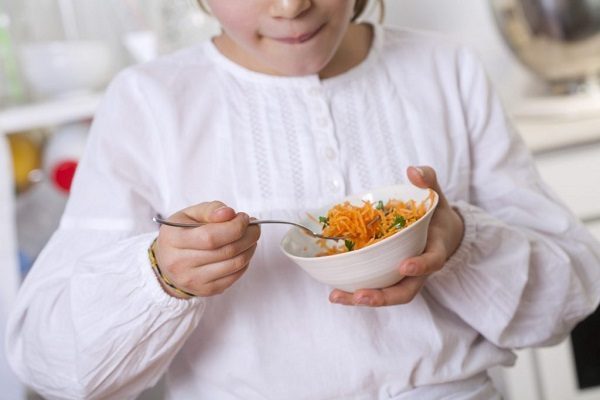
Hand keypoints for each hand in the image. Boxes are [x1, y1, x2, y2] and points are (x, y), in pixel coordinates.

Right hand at [153, 201, 260, 298]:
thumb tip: (230, 213)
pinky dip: (245, 261)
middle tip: (254, 227)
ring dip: (250, 248)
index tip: (244, 217)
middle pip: (227, 251)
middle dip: (248, 236)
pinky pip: (235, 276)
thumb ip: (210, 210)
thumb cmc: (181, 234)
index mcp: (173, 240)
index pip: (211, 237)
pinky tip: (243, 251)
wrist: (167, 263)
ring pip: (235, 264)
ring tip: (250, 237)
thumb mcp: (188, 215)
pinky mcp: (206, 290)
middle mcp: (180, 263)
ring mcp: (194, 280)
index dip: (234, 226)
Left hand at [329, 166, 464, 306]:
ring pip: (387, 295)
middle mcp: (420, 271)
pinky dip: (354, 292)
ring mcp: (403, 278)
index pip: (432, 262)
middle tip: (361, 296)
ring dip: (362, 299)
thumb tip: (412, 171)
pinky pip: (374, 287)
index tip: (404, 265)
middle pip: (405, 291)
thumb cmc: (436, 214)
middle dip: (383, 297)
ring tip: (336, 296)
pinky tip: (333, 291)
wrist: (442, 234)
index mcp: (435, 250)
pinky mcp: (388, 278)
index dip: (420, 265)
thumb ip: (428, 181)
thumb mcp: (435, 195)